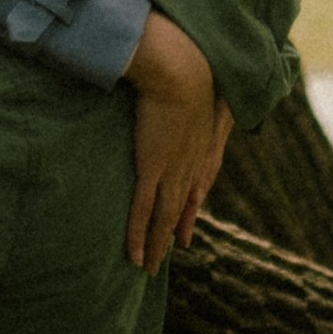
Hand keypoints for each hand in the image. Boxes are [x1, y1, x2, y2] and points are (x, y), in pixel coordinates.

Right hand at [123, 10, 227, 273]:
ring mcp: (171, 169)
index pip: (193, 185)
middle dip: (170, 233)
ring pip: (162, 218)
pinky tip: (133, 252)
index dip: (187, 208)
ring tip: (147, 266)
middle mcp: (188, 165)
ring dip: (154, 245)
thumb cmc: (182, 67)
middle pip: (178, 208)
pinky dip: (138, 234)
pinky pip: (143, 210)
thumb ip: (179, 90)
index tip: (182, 227)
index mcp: (198, 145)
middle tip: (162, 256)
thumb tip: (170, 84)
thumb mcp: (188, 83)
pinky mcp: (152, 168)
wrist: (180, 69)